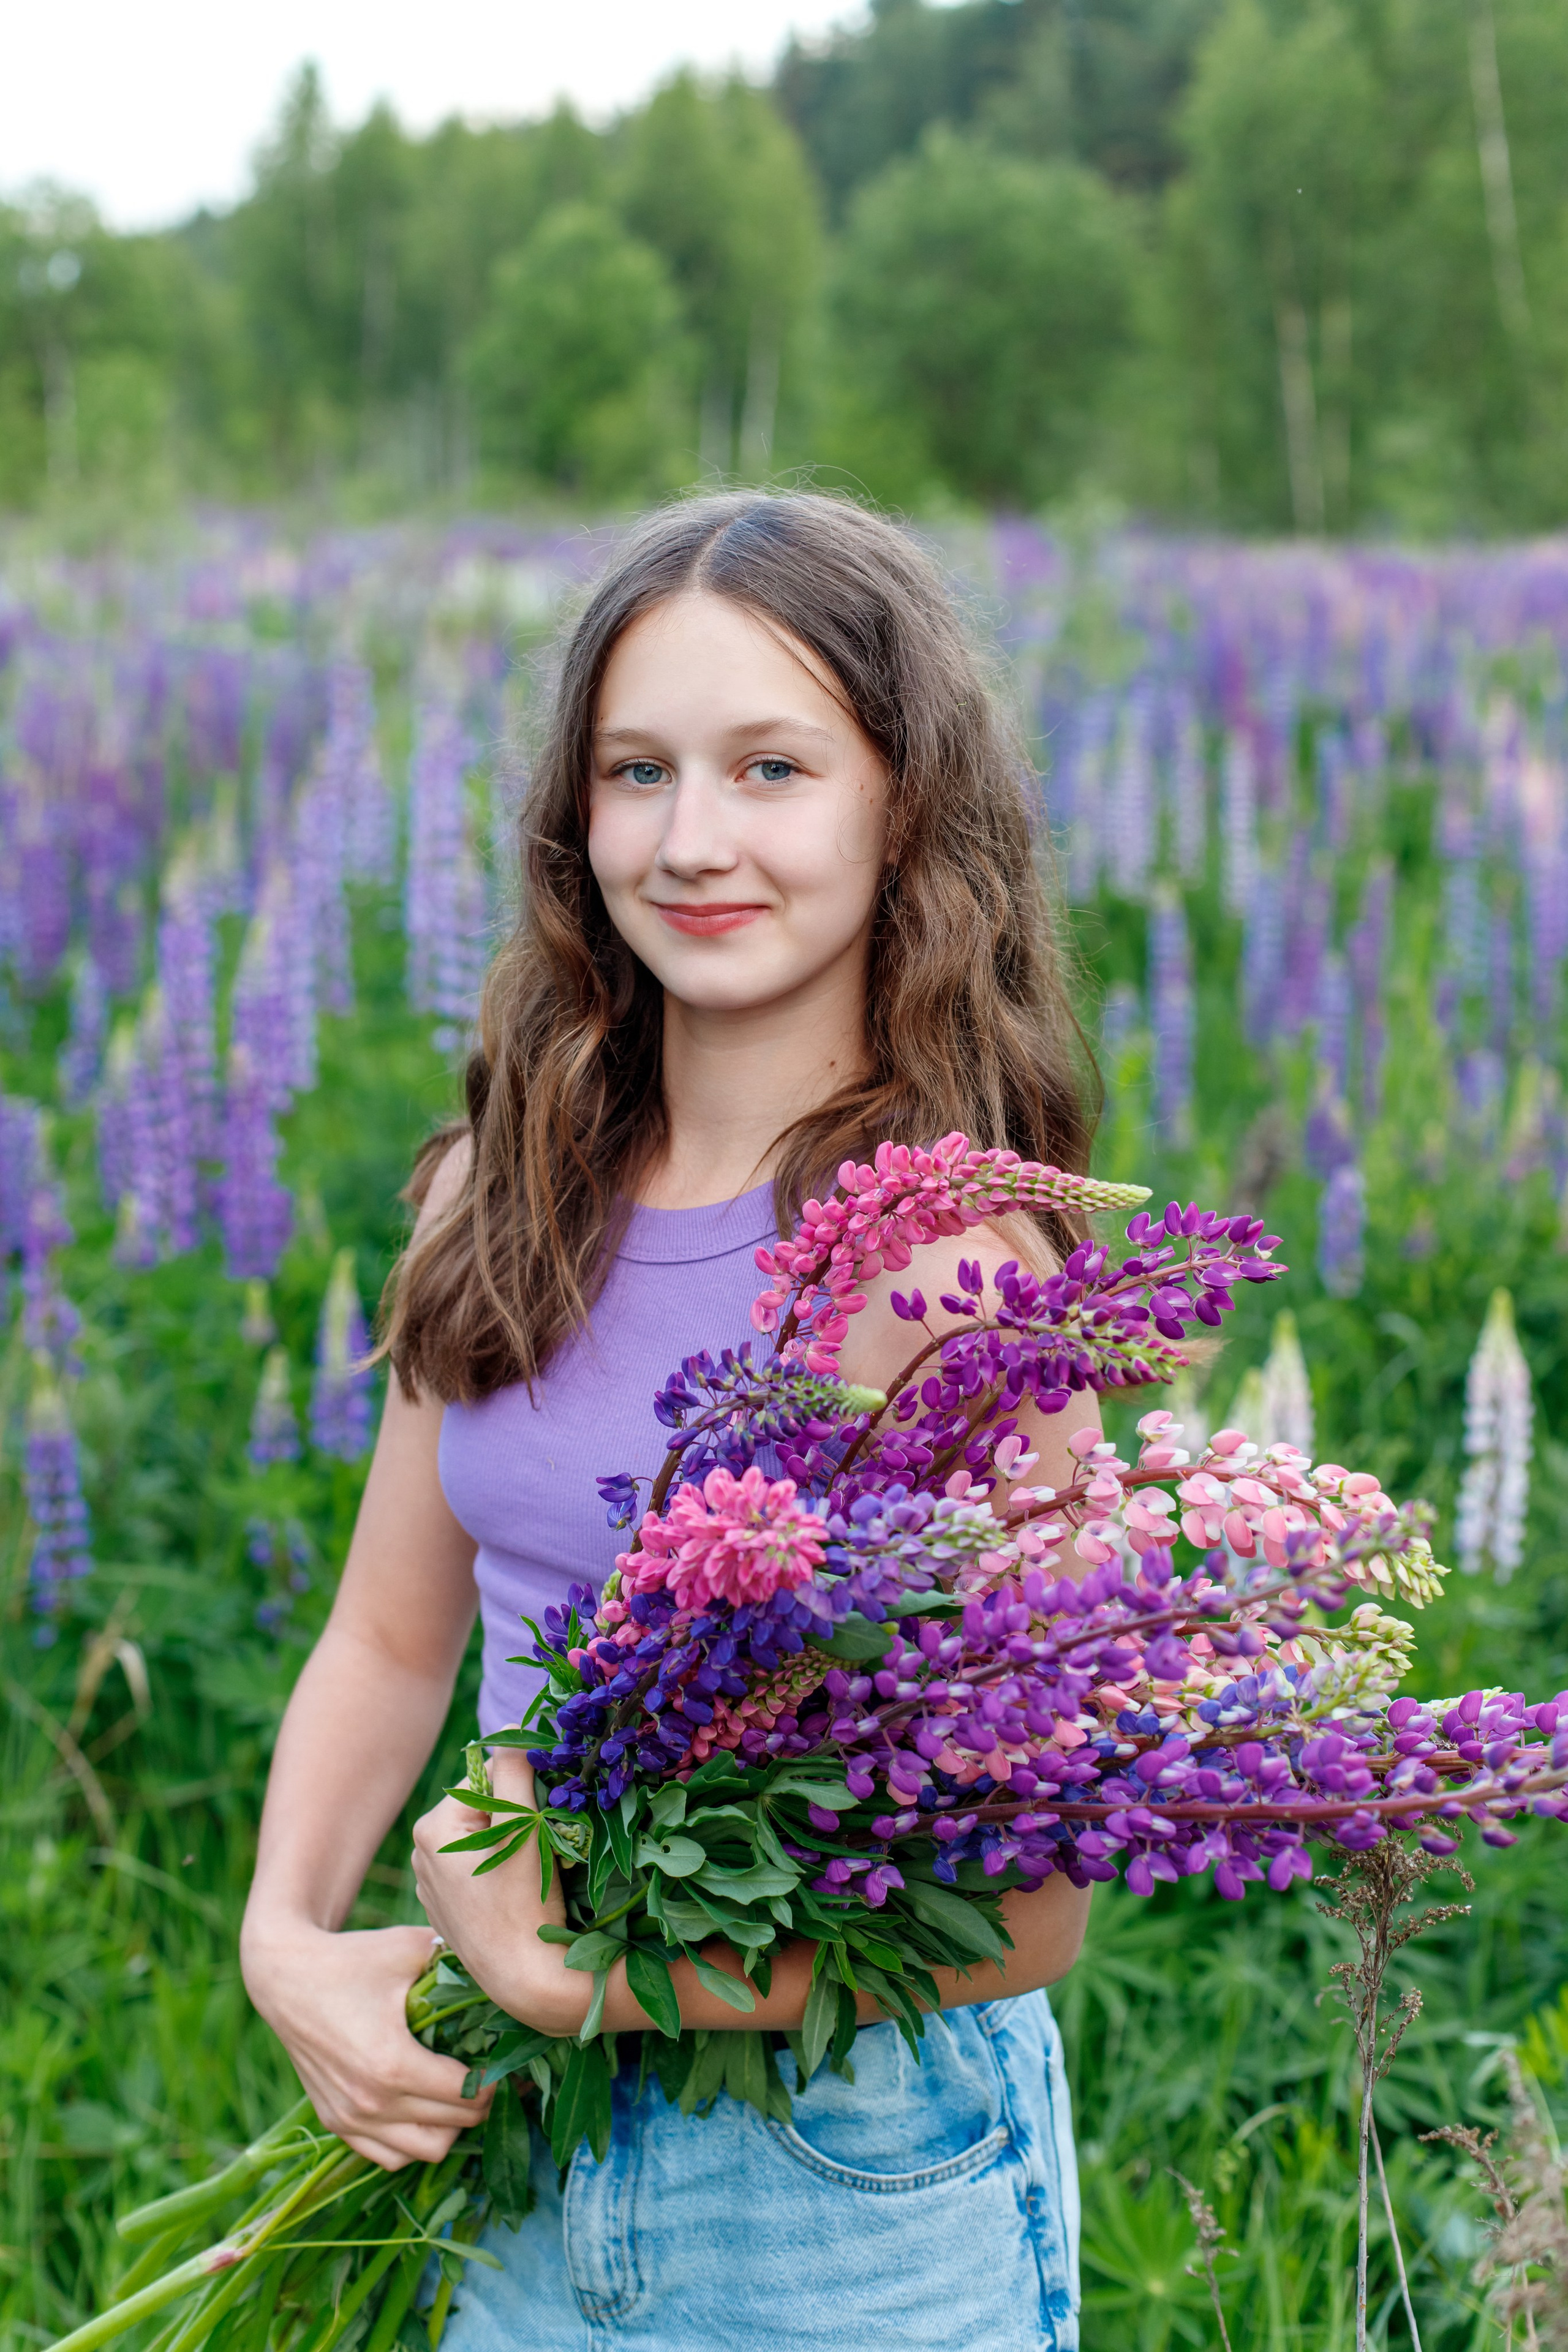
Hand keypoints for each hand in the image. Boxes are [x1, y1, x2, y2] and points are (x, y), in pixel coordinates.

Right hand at [240, 1916, 491, 2169]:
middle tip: (493, 2077)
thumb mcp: (410, 1948)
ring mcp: (350, 2119)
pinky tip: (424, 2109)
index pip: (465, 2095)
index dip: (494, 2081)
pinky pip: (388, 2156)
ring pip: (423, 2152)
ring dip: (450, 2129)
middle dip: (480, 2103)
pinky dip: (414, 2141)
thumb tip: (500, 1967)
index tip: (504, 2062)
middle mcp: (371, 2103)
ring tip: (460, 2095)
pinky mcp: (335, 2122)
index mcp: (393, 2065)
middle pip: (451, 2126)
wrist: (285, 1978)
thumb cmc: (351, 1959)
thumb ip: (458, 1960)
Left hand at [411, 1752, 586, 2035]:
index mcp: (431, 1827)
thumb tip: (512, 1729)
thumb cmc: (524, 1903)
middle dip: (515, 1822)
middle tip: (538, 1853)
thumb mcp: (523, 1826)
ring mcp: (431, 1884)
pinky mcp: (447, 1910)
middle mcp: (421, 1852)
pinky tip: (514, 1901)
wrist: (525, 1981)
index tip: (542, 1826)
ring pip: (483, 1841)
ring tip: (527, 1880)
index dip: (523, 1796)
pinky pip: (478, 1872)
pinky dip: (500, 1875)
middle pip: (484, 1811)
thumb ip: (515, 1770)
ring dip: (510, 1847)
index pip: (488, 1780)